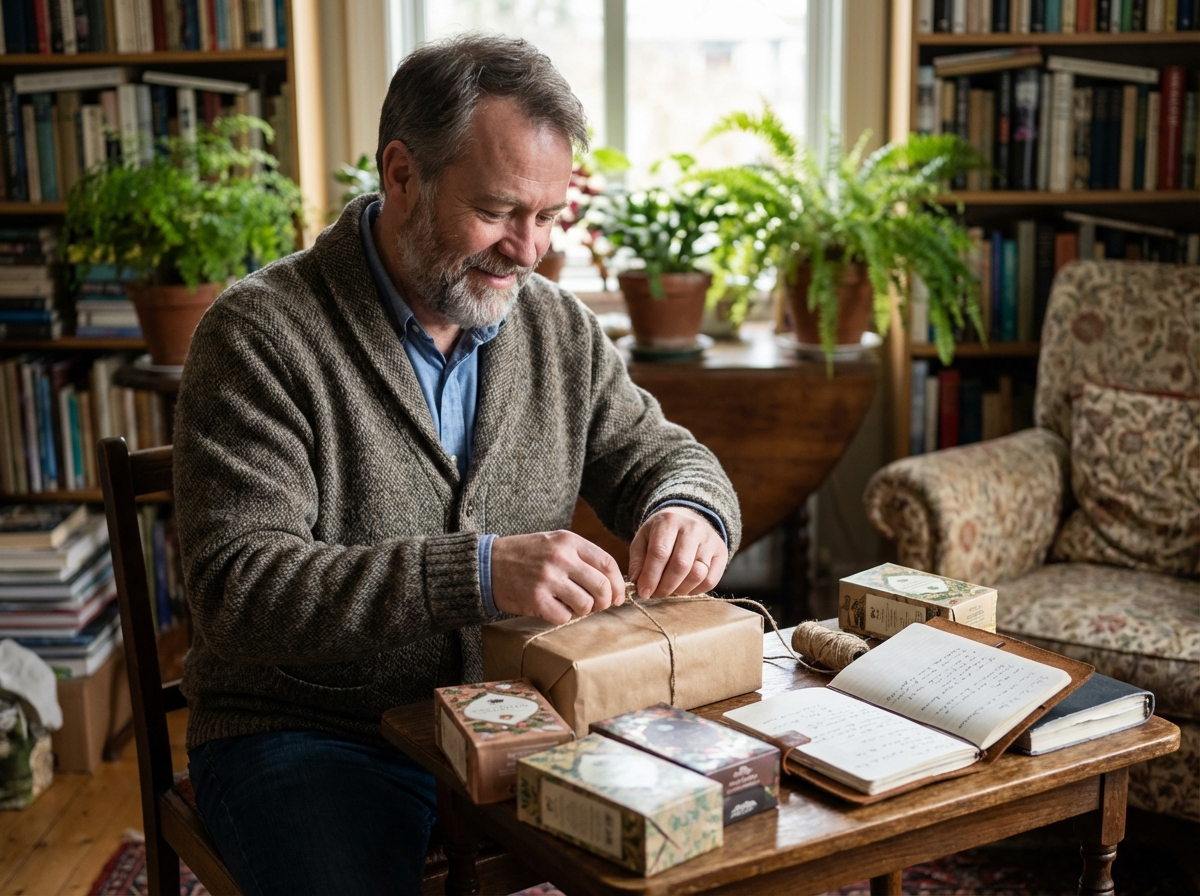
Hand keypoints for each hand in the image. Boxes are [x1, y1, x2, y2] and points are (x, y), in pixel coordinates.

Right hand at [491, 531, 625, 624]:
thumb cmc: (526, 555)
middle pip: (601, 587)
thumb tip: (612, 583)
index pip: (607, 564)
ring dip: (583, 611)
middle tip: (597, 606)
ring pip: (586, 605)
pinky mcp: (536, 599)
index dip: (618, 584)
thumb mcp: (555, 543)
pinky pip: (564, 617)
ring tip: (570, 605)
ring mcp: (548, 579)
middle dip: (604, 602)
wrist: (487, 564)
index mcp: (568, 541)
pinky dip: (563, 617)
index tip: (617, 596)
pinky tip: (554, 608)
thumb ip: (581, 557)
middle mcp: (560, 558)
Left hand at [628, 506, 727, 598]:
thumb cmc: (661, 534)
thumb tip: (637, 582)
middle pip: (681, 564)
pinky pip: (710, 581)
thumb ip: (638, 561)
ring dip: (680, 590)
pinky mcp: (721, 553)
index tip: (643, 592)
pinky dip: (695, 591)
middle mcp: (693, 528)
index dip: (650, 576)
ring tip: (669, 591)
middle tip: (655, 594)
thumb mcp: (643, 539)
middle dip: (665, 586)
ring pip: (697, 574)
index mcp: (669, 521)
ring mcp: (710, 540)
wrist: (688, 520)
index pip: (660, 552)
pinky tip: (684, 588)